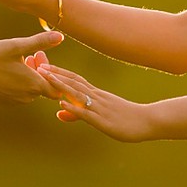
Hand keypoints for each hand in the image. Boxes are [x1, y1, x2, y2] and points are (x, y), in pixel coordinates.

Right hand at [0, 31, 65, 106]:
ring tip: (19, 59)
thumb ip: (40, 42)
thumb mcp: (17, 46)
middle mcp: (27, 97)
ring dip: (28, 75)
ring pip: (29, 89)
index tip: (40, 55)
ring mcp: (14, 101)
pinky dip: (18, 82)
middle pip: (42, 86)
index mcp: (34, 85)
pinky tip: (7, 69)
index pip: (57, 87)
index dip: (53, 72)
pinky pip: (17, 93)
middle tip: (31, 54)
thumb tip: (60, 37)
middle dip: (40, 69)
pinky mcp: (3, 102)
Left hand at [36, 64, 158, 142]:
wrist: (148, 120)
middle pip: (73, 82)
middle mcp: (96, 97)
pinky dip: (73, 107)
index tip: (44, 66)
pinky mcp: (103, 120)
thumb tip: (58, 112)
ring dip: (61, 85)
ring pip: (78, 94)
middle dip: (55, 74)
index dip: (58, 73)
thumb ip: (78, 113)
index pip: (74, 80)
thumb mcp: (100, 115)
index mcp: (96, 94)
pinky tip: (61, 104)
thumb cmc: (126, 118)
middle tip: (38, 66)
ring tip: (46, 77)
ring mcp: (100, 107)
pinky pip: (86, 113)